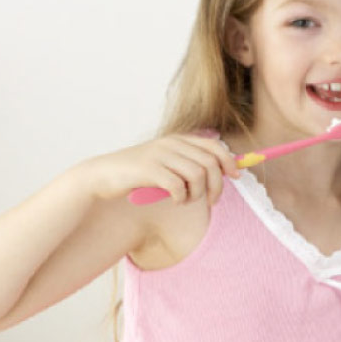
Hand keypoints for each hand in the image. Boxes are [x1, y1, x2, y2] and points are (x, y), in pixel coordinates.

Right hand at [79, 131, 240, 205]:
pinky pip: (178, 186)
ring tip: (187, 200)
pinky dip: (182, 197)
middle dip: (217, 185)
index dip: (229, 161)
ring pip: (198, 175)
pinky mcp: (149, 169)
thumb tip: (222, 173)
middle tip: (212, 201)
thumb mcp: (167, 164)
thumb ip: (190, 164)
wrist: (103, 175)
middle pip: (210, 163)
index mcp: (179, 140)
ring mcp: (160, 155)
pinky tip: (175, 200)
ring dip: (198, 194)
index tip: (237, 176)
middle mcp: (172, 144)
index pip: (214, 146)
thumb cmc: (139, 174)